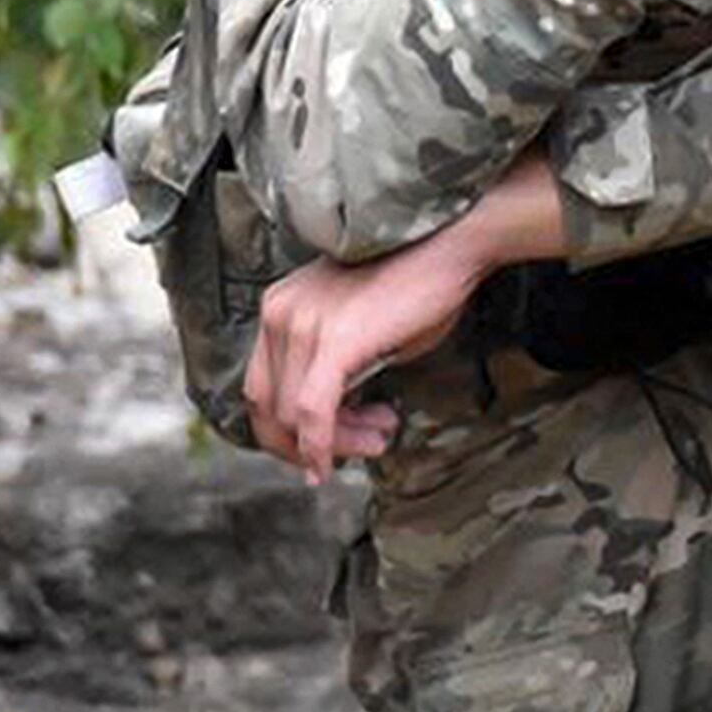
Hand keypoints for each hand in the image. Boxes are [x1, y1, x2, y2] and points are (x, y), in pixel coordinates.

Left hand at [243, 154, 563, 481]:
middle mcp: (278, 313)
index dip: (286, 429)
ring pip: (291, 416)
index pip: (261, 387)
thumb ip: (333, 367)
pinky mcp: (332, 341)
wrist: (450, 246)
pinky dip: (320, 448)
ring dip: (332, 444)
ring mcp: (301, 324)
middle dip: (306, 443)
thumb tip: (337, 418)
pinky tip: (332, 465)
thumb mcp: (359, 328)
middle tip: (361, 447)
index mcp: (279, 306)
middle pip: (267, 405)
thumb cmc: (417, 285)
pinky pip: (312, 412)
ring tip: (377, 438)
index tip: (323, 446)